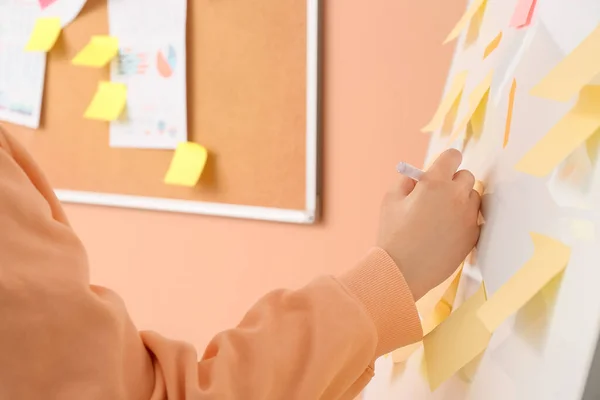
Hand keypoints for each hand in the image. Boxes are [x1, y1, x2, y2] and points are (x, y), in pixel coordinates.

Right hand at [377, 149, 480, 299]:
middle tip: (438, 195)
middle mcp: (457, 196)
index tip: (441, 169)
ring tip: (443, 215)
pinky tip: (447, 232)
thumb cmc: (392, 234)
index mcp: (435, 183)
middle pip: (467, 176)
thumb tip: (420, 177)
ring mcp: (468, 217)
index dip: (446, 161)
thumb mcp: (390, 200)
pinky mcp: (473, 236)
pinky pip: (474, 219)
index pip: (453, 156)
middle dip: (454, 181)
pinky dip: (464, 221)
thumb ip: (407, 181)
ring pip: (474, 198)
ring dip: (462, 200)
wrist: (402, 271)